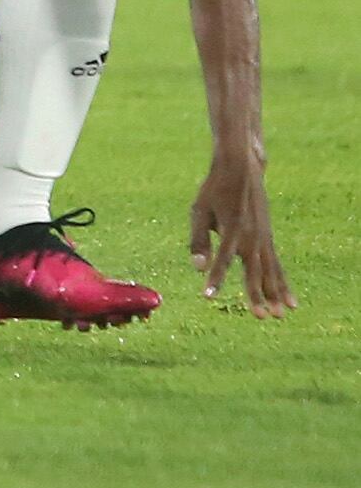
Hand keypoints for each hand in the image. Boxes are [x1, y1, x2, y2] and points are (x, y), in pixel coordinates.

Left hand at [191, 149, 293, 316]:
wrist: (240, 170)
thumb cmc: (214, 191)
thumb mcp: (199, 212)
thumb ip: (198, 240)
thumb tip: (197, 268)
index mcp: (231, 229)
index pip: (221, 259)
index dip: (215, 278)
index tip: (208, 296)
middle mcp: (250, 236)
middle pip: (254, 270)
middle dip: (256, 294)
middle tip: (262, 317)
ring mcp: (263, 238)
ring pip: (271, 270)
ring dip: (276, 293)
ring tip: (282, 314)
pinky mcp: (268, 238)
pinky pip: (277, 264)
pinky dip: (282, 282)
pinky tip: (290, 299)